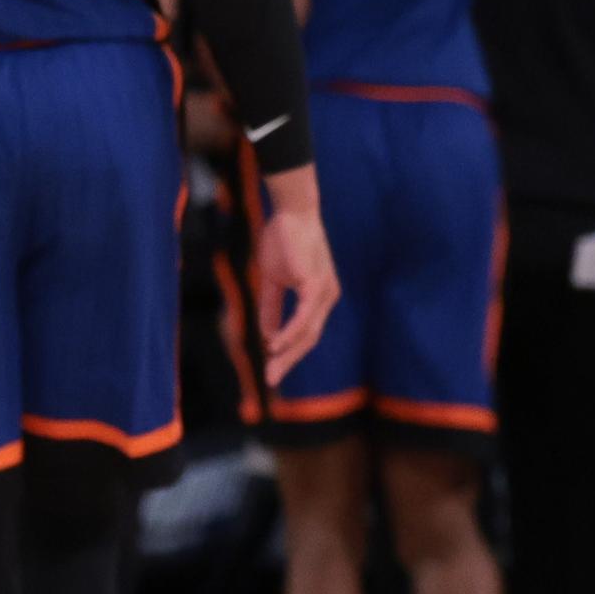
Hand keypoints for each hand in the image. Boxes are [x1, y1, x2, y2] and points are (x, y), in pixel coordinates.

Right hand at [251, 170, 340, 381]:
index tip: (272, 369)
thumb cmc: (282, 241)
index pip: (306, 333)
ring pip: (308, 333)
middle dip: (289, 362)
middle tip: (271, 381)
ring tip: (271, 370)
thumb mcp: (273, 279)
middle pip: (310, 339)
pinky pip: (303, 316)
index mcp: (319, 298)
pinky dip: (289, 332)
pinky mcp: (315, 284)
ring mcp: (324, 293)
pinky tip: (275, 345)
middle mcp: (327, 298)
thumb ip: (271, 307)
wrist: (291, 213)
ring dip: (288, 354)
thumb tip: (267, 335)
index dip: (289, 353)